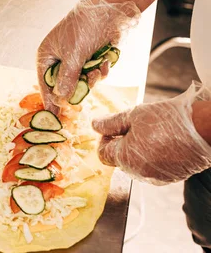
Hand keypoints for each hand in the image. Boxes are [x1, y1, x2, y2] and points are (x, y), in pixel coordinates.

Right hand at [37, 0, 139, 113]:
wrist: (110, 10)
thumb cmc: (85, 28)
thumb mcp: (74, 55)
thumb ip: (67, 79)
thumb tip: (62, 98)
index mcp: (47, 55)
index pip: (45, 82)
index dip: (50, 99)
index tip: (55, 116)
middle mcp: (60, 58)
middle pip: (65, 85)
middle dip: (77, 86)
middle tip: (85, 90)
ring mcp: (77, 59)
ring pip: (82, 81)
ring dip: (92, 78)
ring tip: (97, 68)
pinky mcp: (92, 58)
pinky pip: (94, 74)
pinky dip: (101, 70)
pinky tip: (106, 61)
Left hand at [93, 82, 210, 184]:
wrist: (204, 129)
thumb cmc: (166, 120)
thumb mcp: (133, 115)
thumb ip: (111, 123)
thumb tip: (94, 125)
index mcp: (125, 158)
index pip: (102, 154)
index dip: (104, 139)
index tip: (113, 126)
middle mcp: (139, 173)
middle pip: (119, 159)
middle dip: (121, 143)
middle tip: (134, 125)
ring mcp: (156, 177)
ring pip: (136, 164)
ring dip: (137, 149)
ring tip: (152, 131)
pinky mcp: (172, 177)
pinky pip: (153, 167)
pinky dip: (153, 156)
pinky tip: (164, 141)